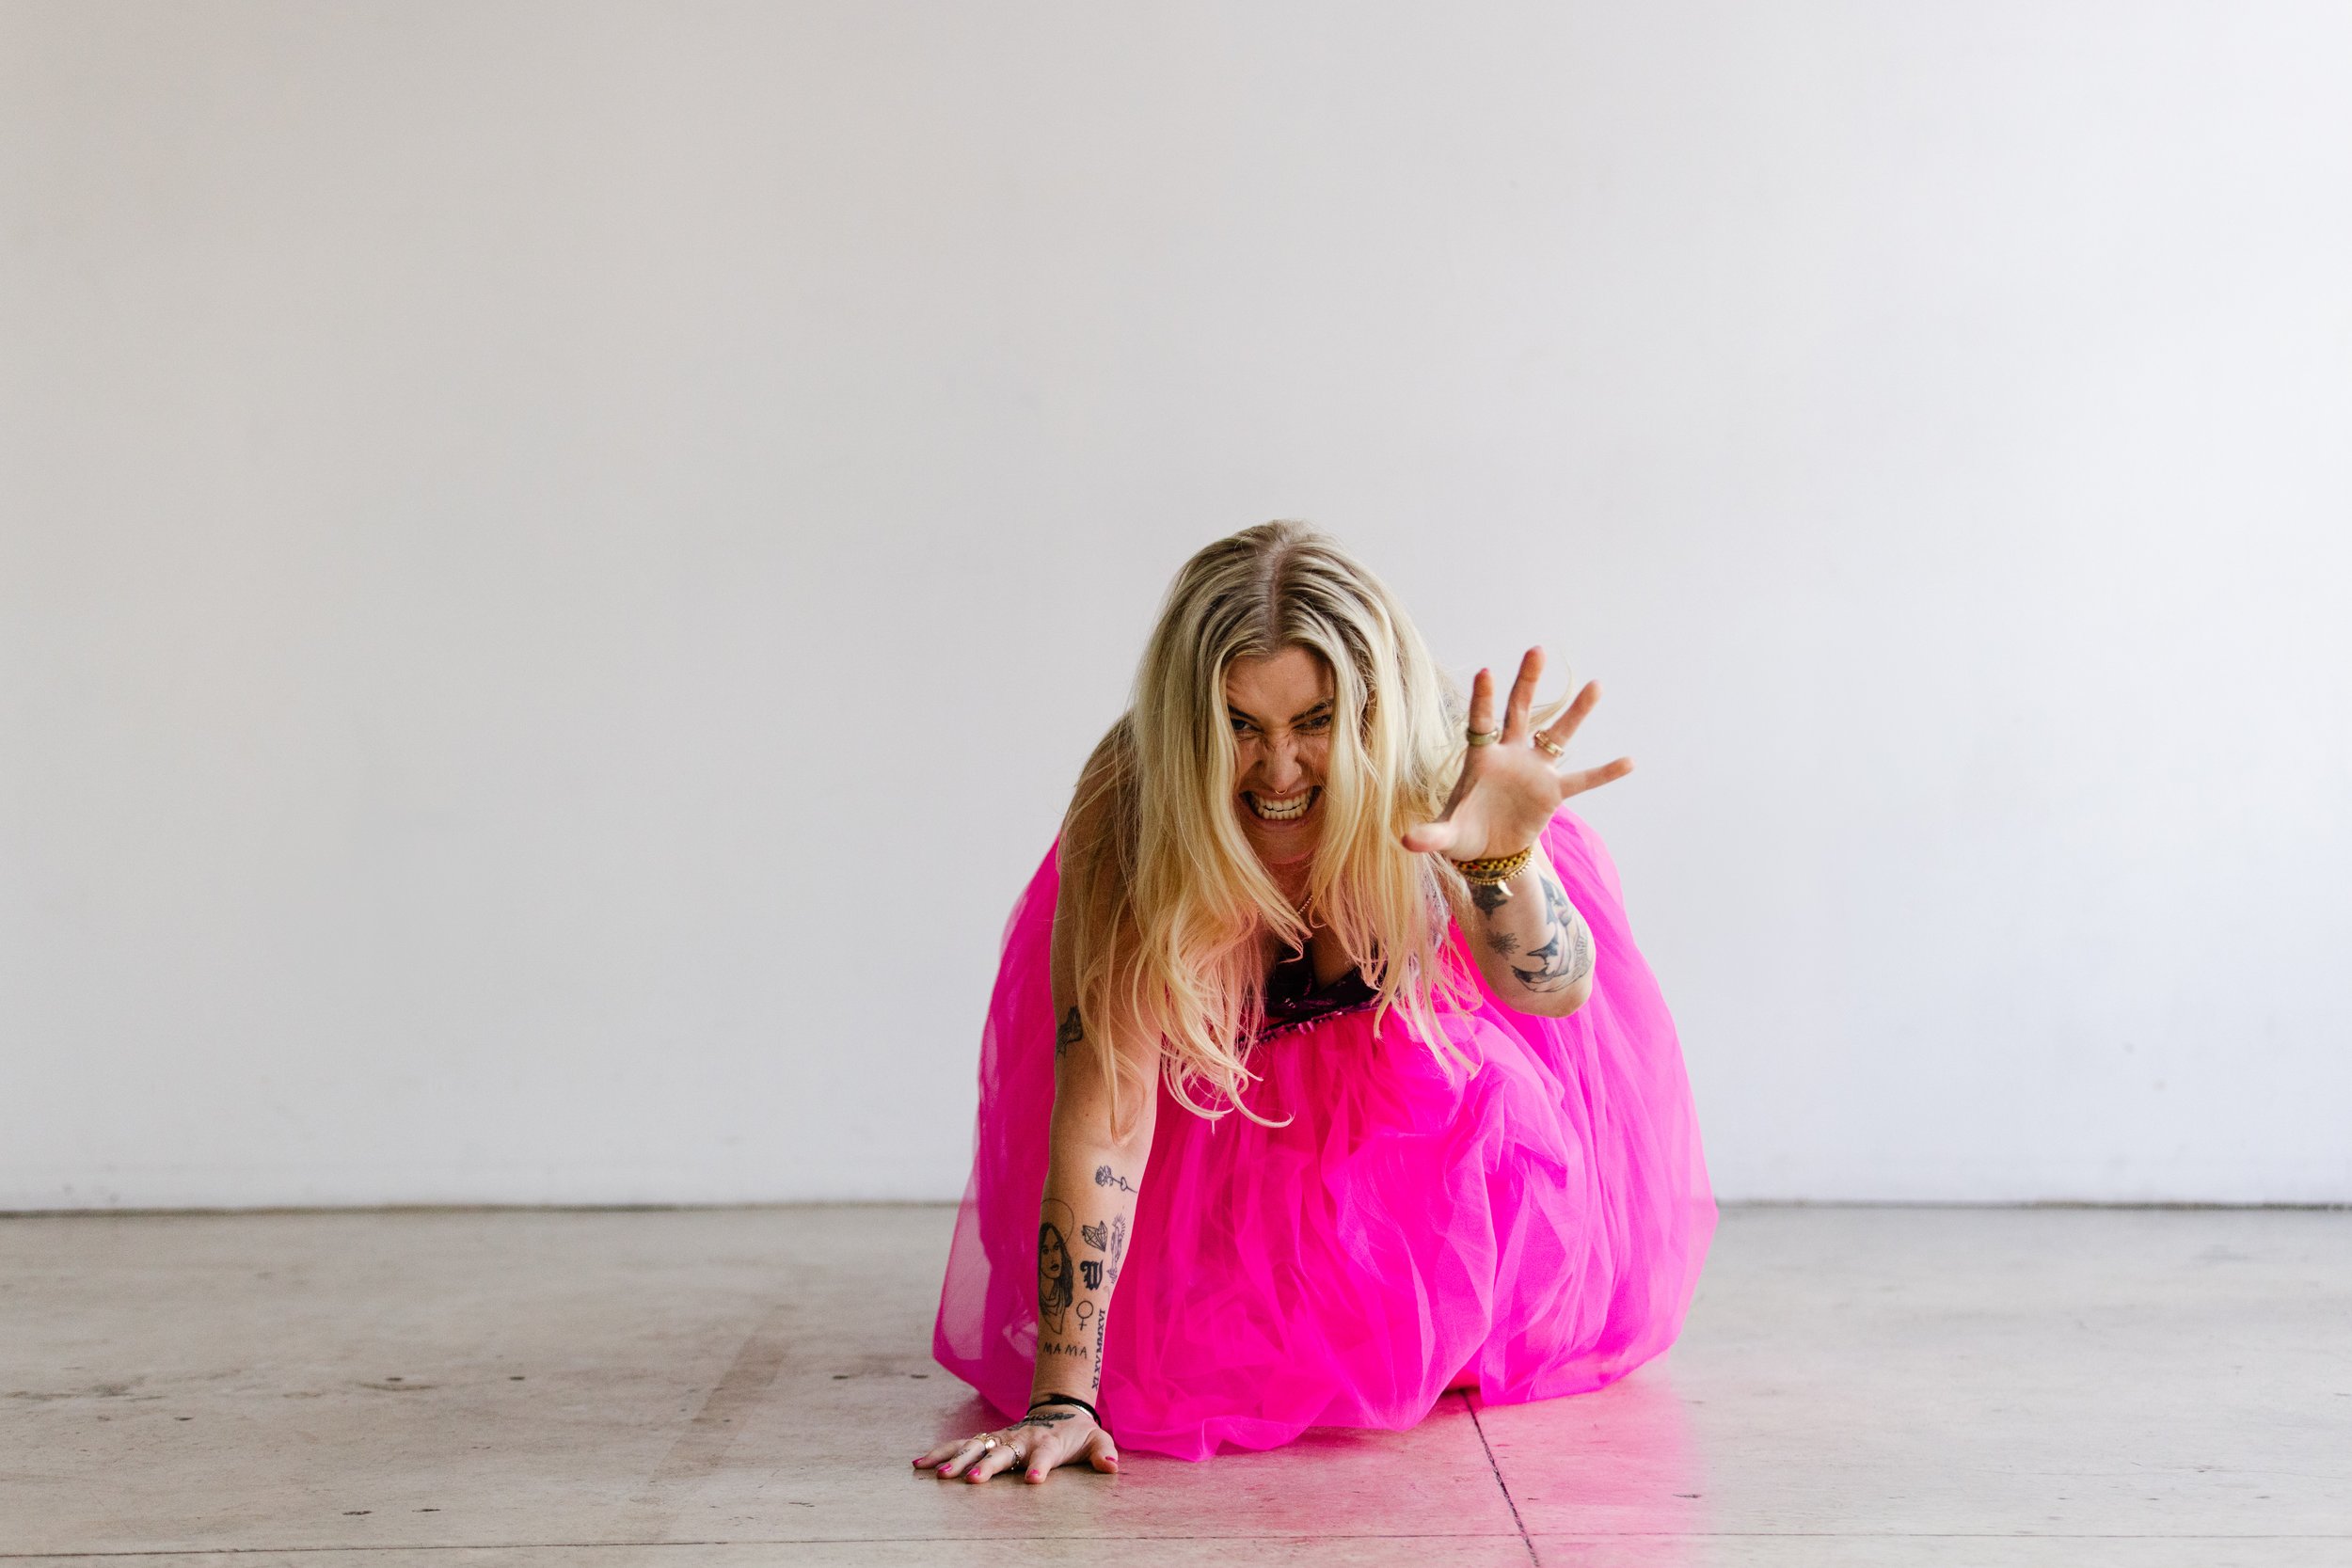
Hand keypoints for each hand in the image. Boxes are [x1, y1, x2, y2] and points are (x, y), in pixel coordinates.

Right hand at [914, 1402, 1118, 1483]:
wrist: (1059, 1410)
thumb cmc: (1077, 1433)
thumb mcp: (1096, 1440)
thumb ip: (1104, 1453)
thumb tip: (1112, 1466)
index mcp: (1047, 1443)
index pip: (1043, 1455)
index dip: (1039, 1467)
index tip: (1034, 1481)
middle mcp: (1020, 1439)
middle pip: (1002, 1453)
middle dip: (987, 1466)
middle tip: (971, 1480)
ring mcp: (1001, 1438)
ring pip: (975, 1447)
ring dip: (956, 1460)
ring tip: (936, 1474)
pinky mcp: (987, 1440)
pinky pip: (961, 1445)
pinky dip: (941, 1452)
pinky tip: (920, 1464)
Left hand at [1401, 646, 1633, 862]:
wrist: (1488, 850)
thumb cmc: (1463, 833)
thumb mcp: (1446, 836)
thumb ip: (1430, 835)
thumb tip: (1406, 841)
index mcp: (1481, 758)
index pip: (1481, 722)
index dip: (1483, 699)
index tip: (1486, 671)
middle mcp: (1510, 755)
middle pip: (1519, 711)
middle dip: (1527, 681)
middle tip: (1536, 650)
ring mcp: (1534, 770)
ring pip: (1557, 735)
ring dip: (1576, 712)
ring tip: (1595, 686)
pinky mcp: (1553, 792)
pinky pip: (1582, 780)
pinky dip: (1604, 773)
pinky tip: (1629, 761)